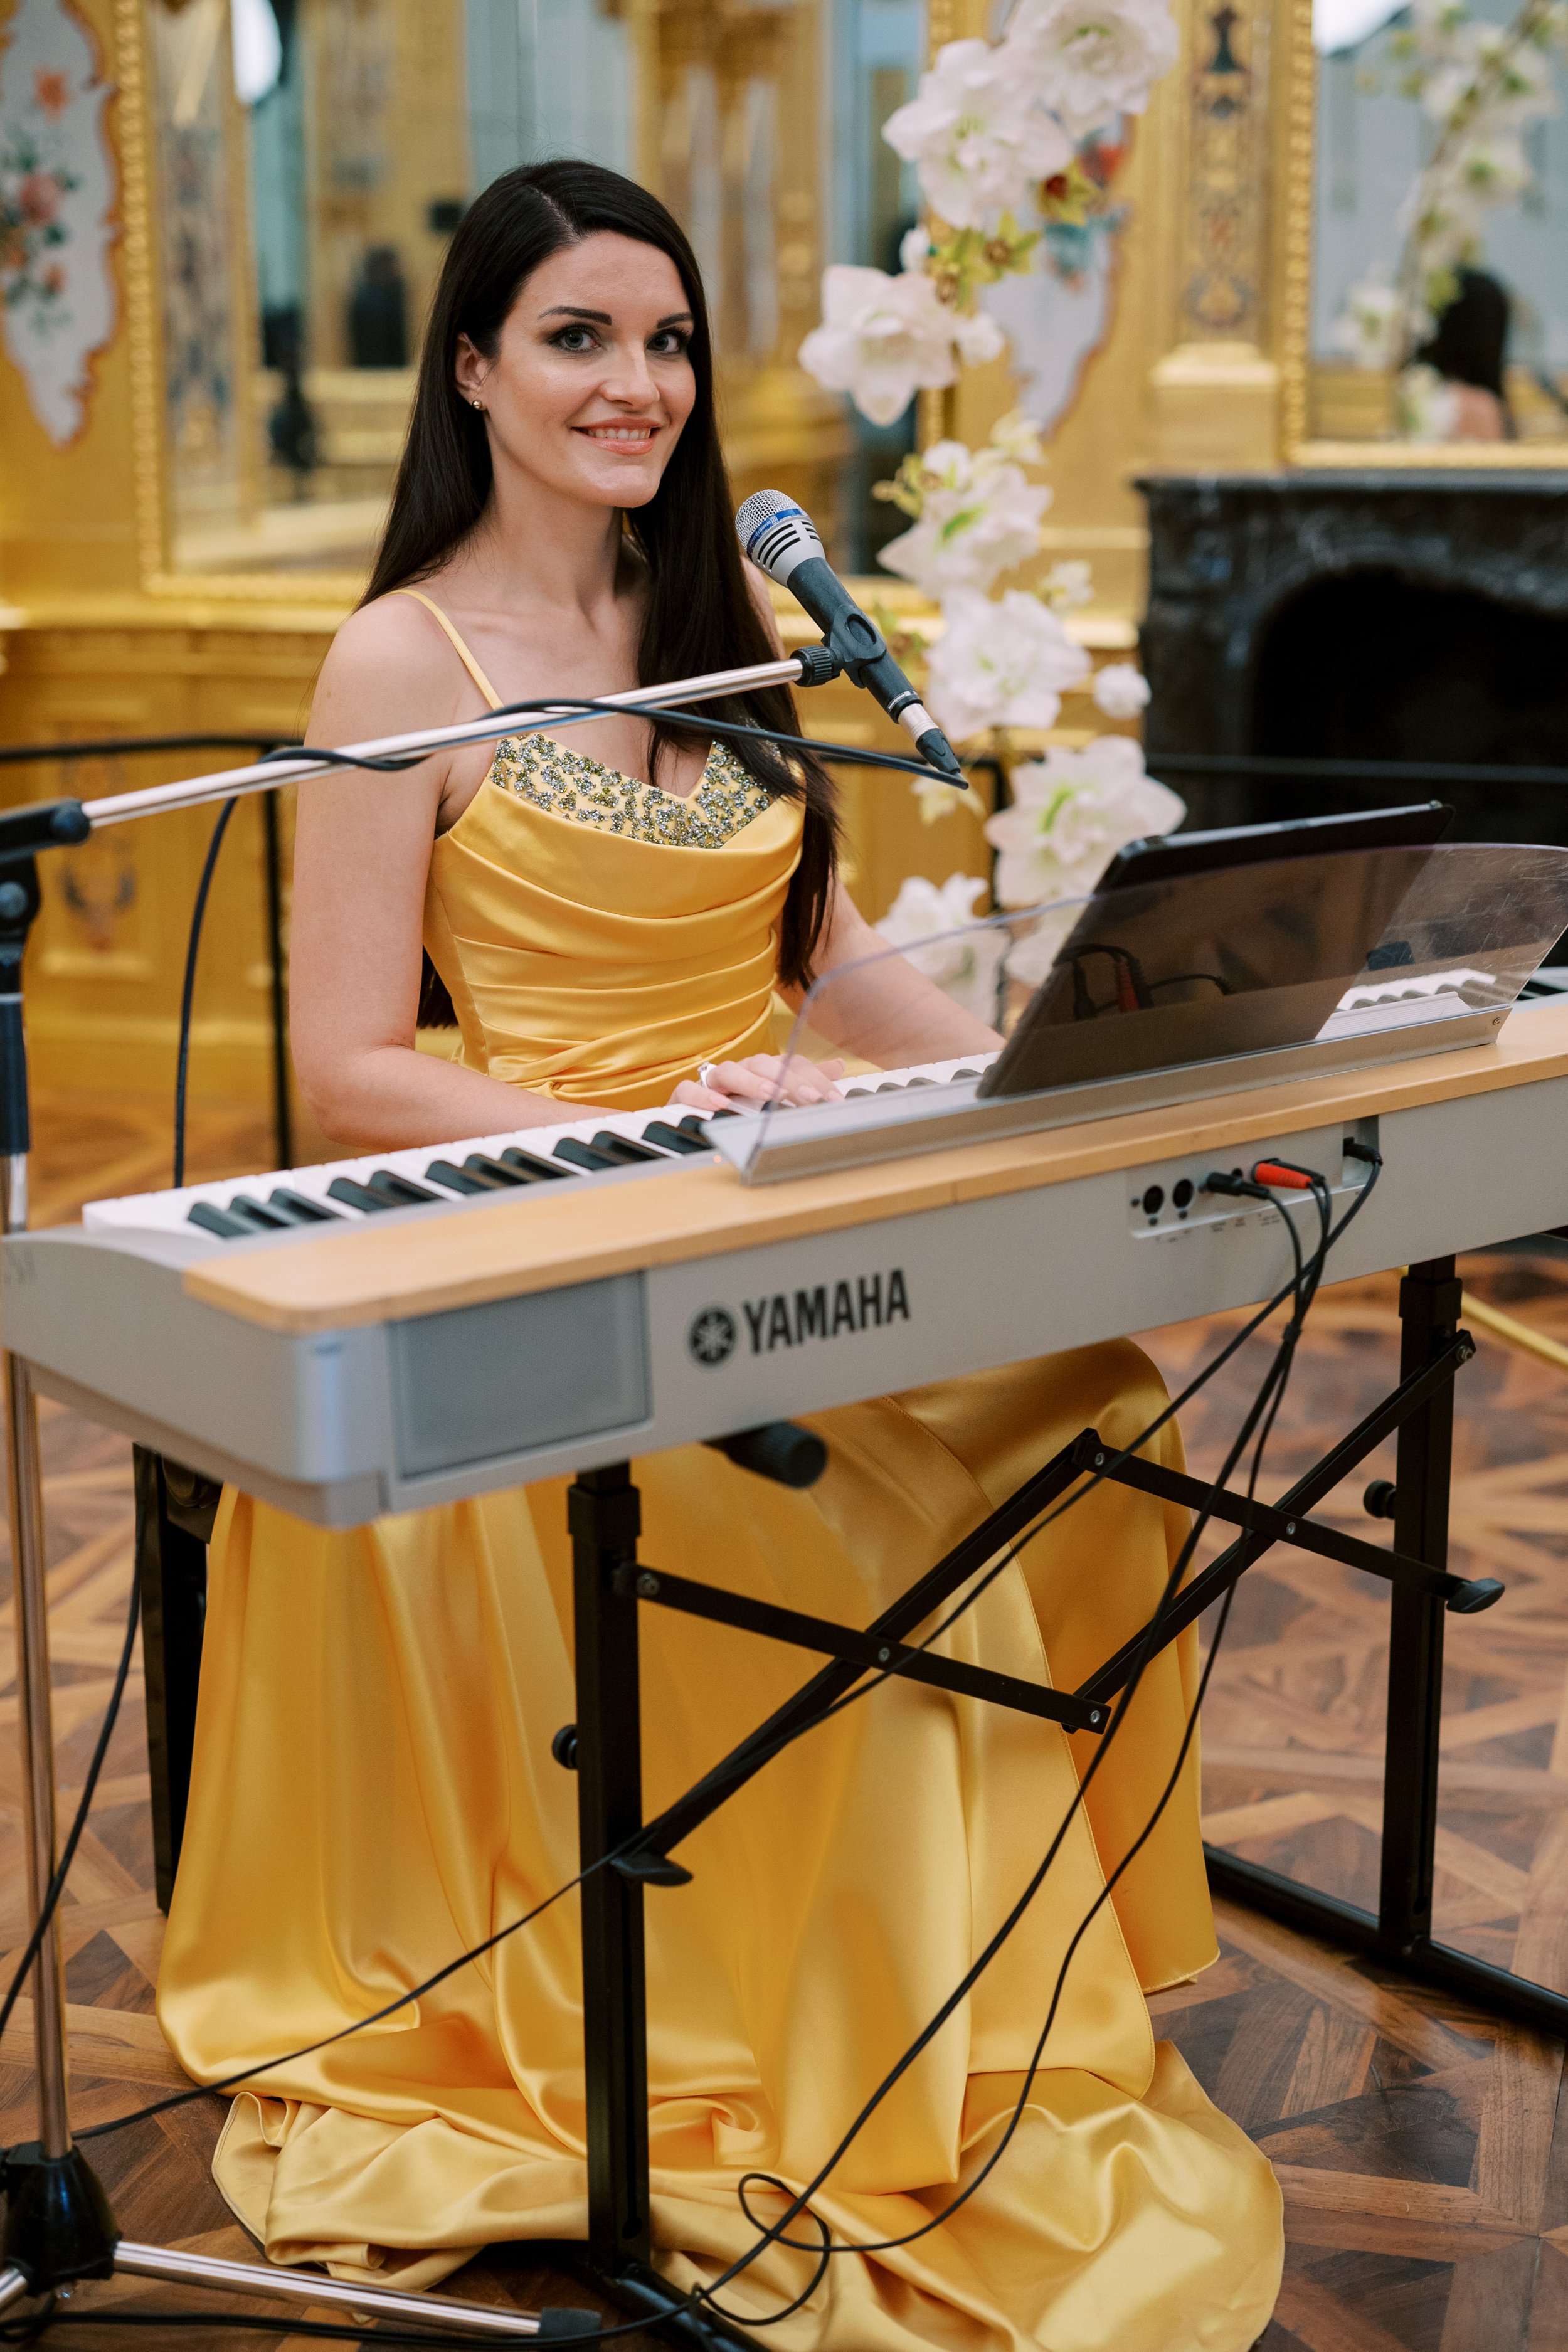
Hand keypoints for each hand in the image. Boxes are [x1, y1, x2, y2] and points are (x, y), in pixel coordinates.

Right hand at [669, 1053, 845, 1114]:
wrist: (691, 1113)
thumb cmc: (738, 1102)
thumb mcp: (776, 1091)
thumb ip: (805, 1080)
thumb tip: (838, 1065)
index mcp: (762, 1071)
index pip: (789, 1065)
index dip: (813, 1078)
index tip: (833, 1099)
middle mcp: (739, 1071)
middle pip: (763, 1063)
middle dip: (789, 1080)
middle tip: (810, 1099)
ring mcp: (712, 1082)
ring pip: (730, 1070)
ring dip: (752, 1082)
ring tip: (772, 1095)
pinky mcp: (685, 1096)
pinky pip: (689, 1089)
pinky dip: (703, 1095)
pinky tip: (720, 1105)